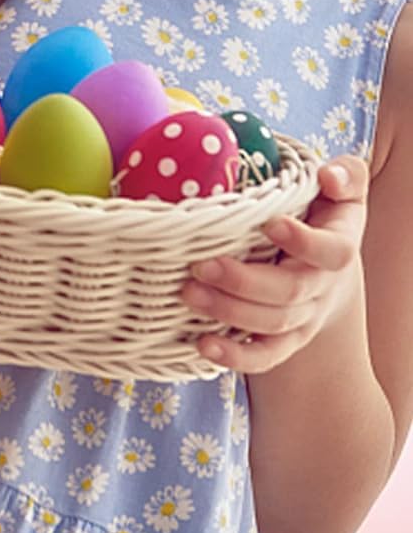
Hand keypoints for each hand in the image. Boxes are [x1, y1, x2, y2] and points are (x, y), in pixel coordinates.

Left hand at [180, 156, 369, 372]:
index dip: (303, 241)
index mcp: (338, 246)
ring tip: (188, 293)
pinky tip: (203, 344)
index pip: (331, 251)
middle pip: (290, 292)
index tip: (269, 223)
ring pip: (272, 324)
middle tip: (201, 265)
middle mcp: (322, 286)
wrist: (328, 268)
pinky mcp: (284, 338)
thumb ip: (344, 176)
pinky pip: (265, 356)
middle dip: (244, 282)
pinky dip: (236, 356)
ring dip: (229, 312)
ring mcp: (304, 316)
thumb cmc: (323, 213)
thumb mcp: (341, 189)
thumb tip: (329, 177)